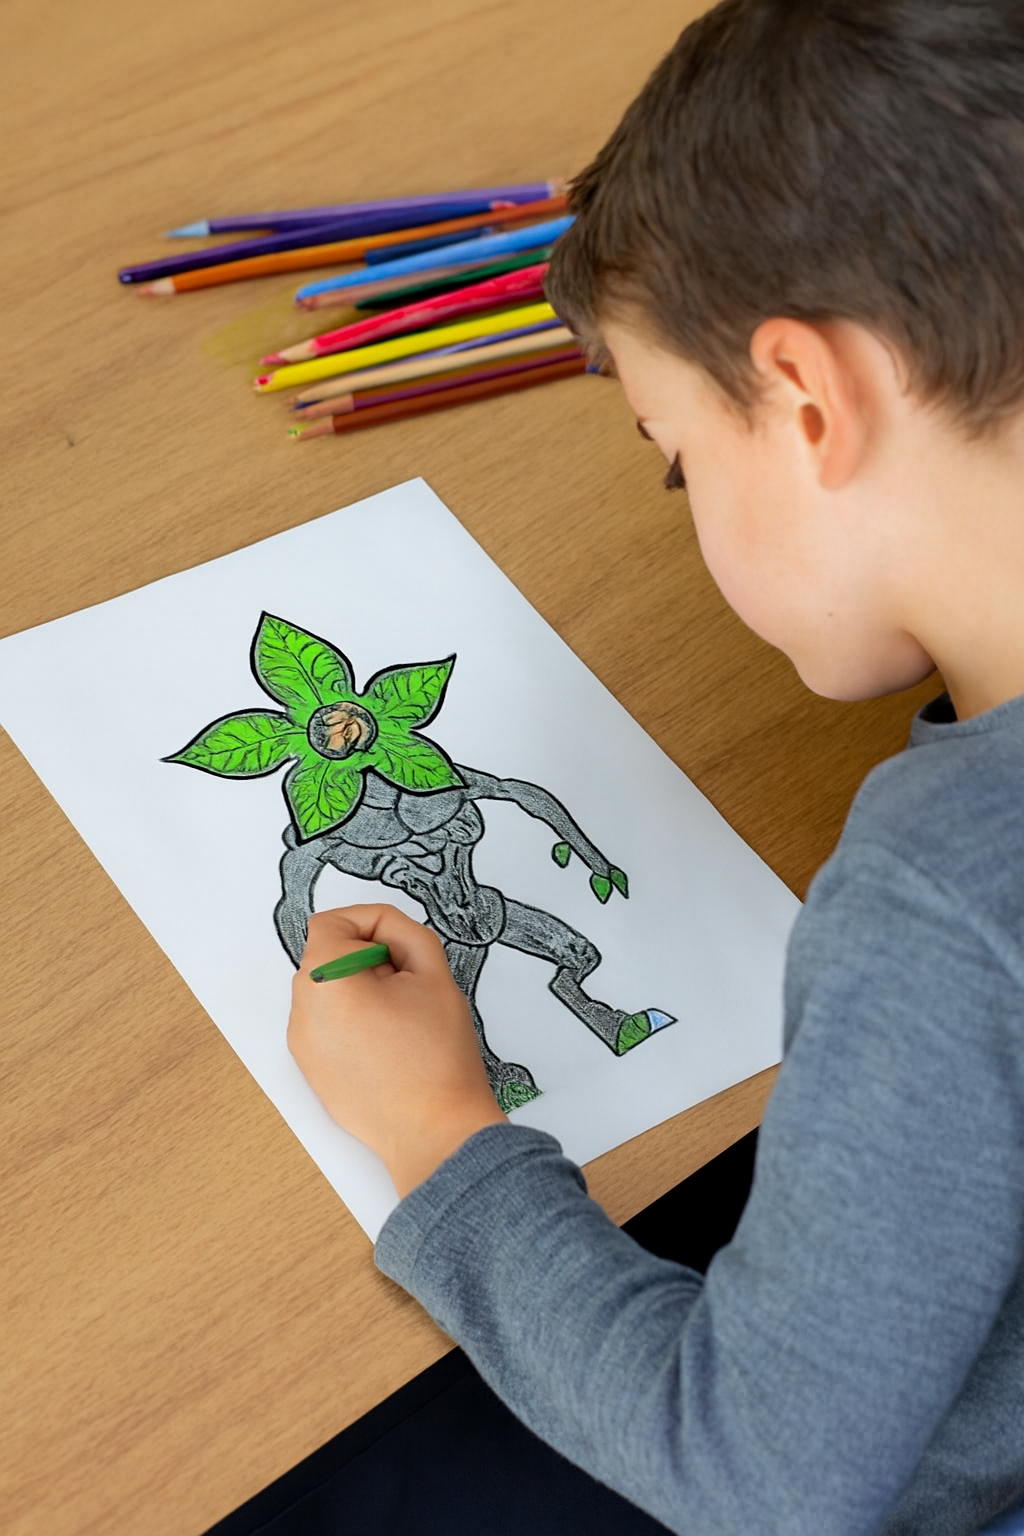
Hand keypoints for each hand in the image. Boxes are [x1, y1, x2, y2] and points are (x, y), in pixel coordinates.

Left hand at [288, 905, 507, 1197]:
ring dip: (360, 988)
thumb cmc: (436, 1057)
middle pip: (326, 957)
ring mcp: (303, 1046)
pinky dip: (352, 1020)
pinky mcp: (312, 1072)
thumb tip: (384, 932)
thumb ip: (404, 933)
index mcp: (325, 982)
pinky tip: (388, 1044)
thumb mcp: (433, 973)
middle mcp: (301, 1013)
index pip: (330, 923)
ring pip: (328, 992)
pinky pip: (326, 1026)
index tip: (399, 946)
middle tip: (408, 983)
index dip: (369, 924)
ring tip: (401, 1017)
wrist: (434, 1132)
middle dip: (366, 958)